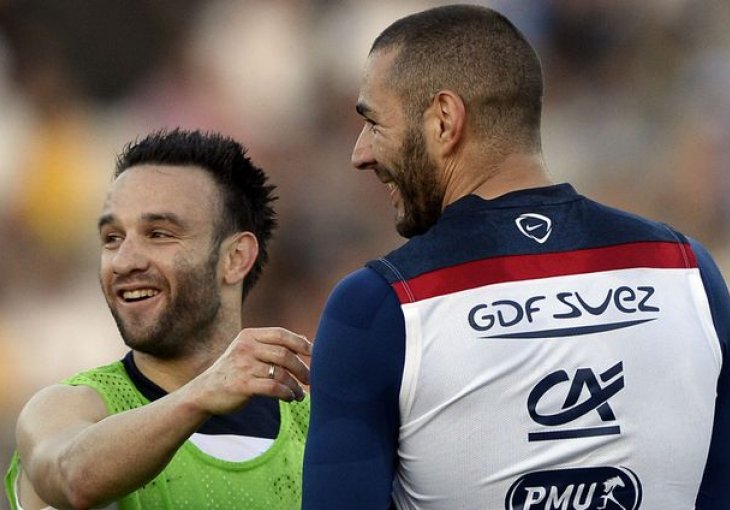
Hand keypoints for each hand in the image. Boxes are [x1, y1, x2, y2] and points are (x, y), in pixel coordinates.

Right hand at [188, 327, 310, 414]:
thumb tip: (305, 339)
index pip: (281, 334)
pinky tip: (290, 398)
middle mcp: (246, 348)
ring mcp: (243, 366)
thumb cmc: (233, 371)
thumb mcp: (248, 351)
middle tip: (310, 379)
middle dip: (301, 367)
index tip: (314, 353)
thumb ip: (272, 345)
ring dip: (295, 385)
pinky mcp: (242, 385)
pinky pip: (273, 387)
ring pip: (281, 373)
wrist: (204, 392)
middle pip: (284, 354)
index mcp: (249, 336)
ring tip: (300, 394)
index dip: (300, 343)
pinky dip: (286, 393)